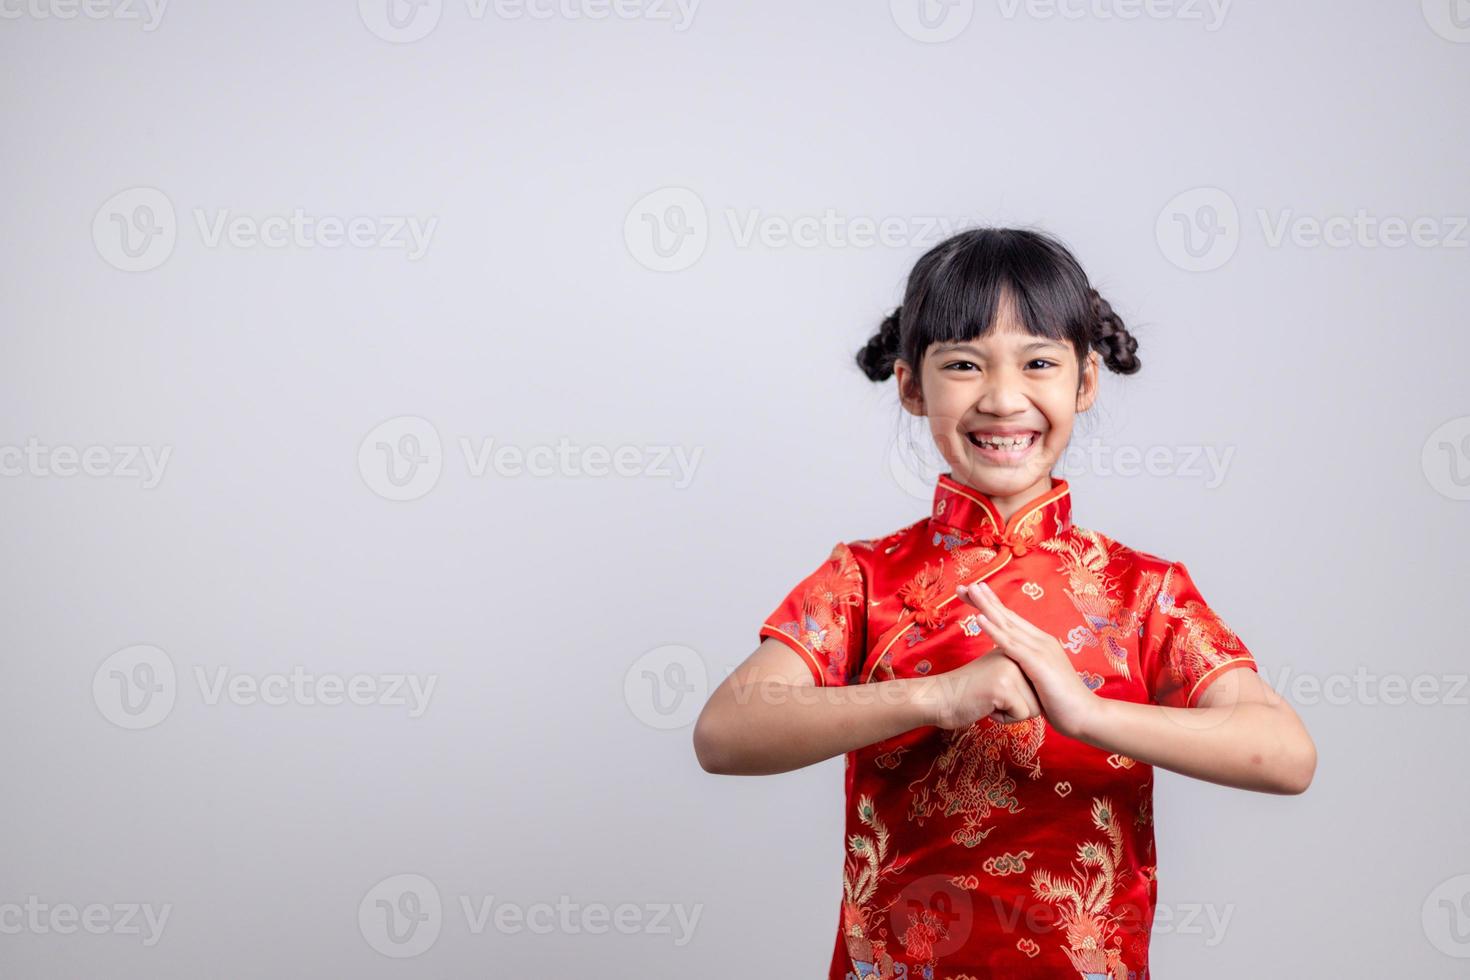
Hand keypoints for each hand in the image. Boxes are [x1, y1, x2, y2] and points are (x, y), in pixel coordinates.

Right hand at [924, 649, 1042, 730]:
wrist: (937, 698)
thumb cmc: (966, 693)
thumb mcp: (996, 676)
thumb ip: (1017, 676)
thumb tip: (1041, 692)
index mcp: (1012, 651)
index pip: (1036, 686)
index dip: (1017, 698)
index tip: (994, 690)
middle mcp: (1013, 656)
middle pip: (1038, 697)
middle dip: (1016, 707)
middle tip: (989, 696)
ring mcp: (1009, 670)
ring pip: (1033, 708)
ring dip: (1010, 713)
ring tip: (988, 700)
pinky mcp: (1004, 688)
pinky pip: (1021, 716)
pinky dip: (1003, 719)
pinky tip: (984, 706)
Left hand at [955, 580, 1101, 739]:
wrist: (1086, 716)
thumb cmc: (1061, 702)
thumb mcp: (1040, 679)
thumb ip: (1026, 668)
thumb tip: (1011, 667)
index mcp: (1040, 642)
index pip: (1010, 619)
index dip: (990, 604)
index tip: (970, 593)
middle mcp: (1040, 640)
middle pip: (1007, 615)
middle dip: (984, 599)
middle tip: (962, 586)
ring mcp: (1040, 650)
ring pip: (1007, 624)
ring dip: (986, 607)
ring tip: (970, 591)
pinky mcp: (1038, 663)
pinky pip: (1011, 644)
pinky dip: (994, 629)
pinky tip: (979, 619)